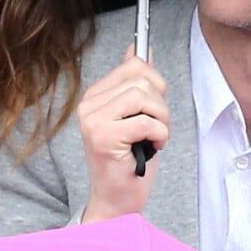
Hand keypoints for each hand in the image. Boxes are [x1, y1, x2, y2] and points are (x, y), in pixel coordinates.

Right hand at [80, 47, 169, 222]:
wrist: (117, 201)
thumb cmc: (129, 162)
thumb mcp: (136, 116)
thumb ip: (136, 83)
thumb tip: (138, 49)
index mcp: (95, 96)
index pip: (133, 65)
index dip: (156, 83)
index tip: (155, 106)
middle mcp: (89, 105)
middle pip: (141, 78)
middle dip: (161, 103)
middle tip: (157, 126)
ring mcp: (93, 121)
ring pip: (143, 97)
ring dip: (161, 119)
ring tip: (155, 137)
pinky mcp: (104, 137)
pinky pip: (145, 121)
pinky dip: (160, 134)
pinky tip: (153, 147)